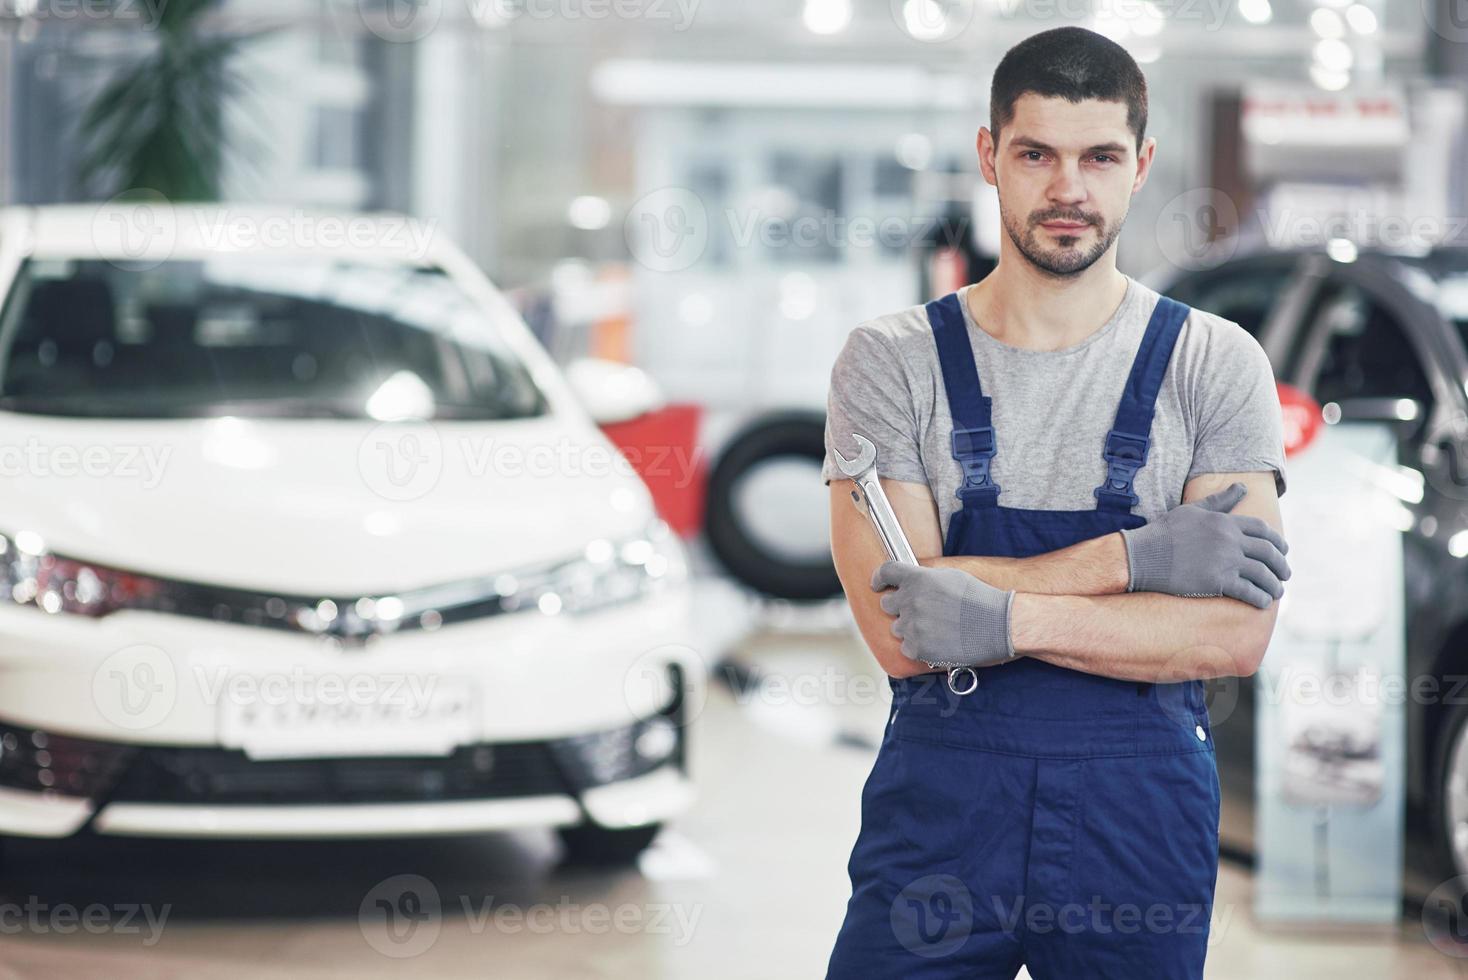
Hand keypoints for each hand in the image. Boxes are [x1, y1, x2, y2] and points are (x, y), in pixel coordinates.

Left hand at [870, 561, 1015, 667]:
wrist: (999, 625)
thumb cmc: (980, 599)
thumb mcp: (951, 576)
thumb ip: (925, 578)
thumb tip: (911, 582)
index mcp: (917, 578)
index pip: (885, 572)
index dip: (879, 578)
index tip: (878, 585)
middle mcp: (910, 600)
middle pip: (887, 603)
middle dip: (899, 607)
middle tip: (919, 612)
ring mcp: (912, 625)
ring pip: (897, 628)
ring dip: (910, 628)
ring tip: (935, 629)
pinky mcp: (918, 648)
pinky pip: (906, 647)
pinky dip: (917, 646)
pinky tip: (936, 642)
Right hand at [1119, 483, 1290, 608]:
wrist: (1143, 555)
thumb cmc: (1165, 532)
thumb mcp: (1193, 510)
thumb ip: (1220, 501)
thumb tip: (1242, 487)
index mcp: (1225, 522)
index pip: (1263, 530)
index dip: (1278, 542)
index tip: (1283, 552)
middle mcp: (1229, 540)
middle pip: (1268, 553)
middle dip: (1281, 566)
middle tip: (1285, 575)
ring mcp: (1224, 561)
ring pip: (1262, 574)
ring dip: (1274, 585)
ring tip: (1277, 592)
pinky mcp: (1217, 582)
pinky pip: (1248, 592)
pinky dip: (1260, 598)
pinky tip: (1262, 603)